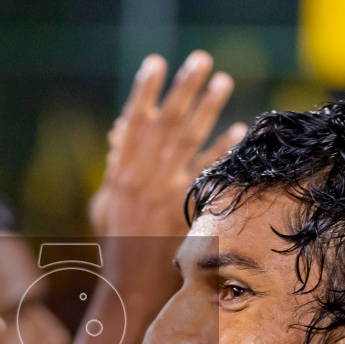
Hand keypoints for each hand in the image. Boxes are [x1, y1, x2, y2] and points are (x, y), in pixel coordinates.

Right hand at [89, 51, 244, 249]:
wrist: (130, 283)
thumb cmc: (116, 242)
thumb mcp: (105, 202)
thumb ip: (114, 165)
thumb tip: (121, 130)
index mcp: (120, 171)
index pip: (133, 122)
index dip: (144, 91)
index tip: (156, 62)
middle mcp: (143, 176)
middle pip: (165, 122)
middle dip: (183, 88)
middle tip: (200, 60)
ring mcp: (165, 191)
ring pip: (188, 141)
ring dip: (207, 108)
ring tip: (223, 81)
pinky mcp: (185, 207)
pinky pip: (208, 173)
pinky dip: (223, 150)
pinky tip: (239, 130)